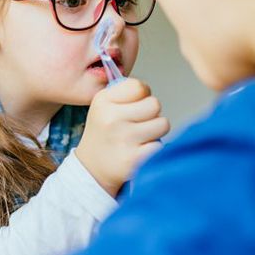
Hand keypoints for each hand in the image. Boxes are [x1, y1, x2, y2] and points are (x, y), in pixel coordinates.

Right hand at [75, 78, 169, 195]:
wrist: (91, 168)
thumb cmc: (104, 134)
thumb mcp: (103, 106)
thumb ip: (125, 92)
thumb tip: (146, 89)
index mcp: (103, 101)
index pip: (139, 86)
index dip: (142, 95)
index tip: (134, 106)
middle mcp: (111, 118)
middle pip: (155, 103)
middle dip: (151, 114)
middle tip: (137, 124)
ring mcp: (123, 138)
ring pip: (163, 124)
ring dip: (155, 131)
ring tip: (139, 138)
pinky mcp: (133, 159)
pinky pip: (160, 145)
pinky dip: (153, 149)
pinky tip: (139, 152)